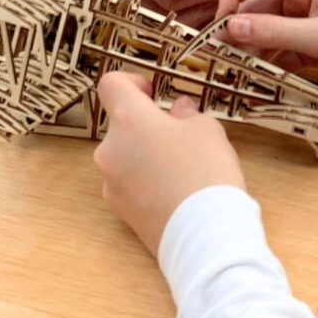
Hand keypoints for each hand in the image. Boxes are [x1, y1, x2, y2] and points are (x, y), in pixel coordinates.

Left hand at [93, 72, 245, 255]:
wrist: (204, 235)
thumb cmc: (206, 171)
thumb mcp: (207, 129)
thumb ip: (187, 113)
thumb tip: (177, 112)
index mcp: (129, 120)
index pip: (111, 84)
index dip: (132, 82)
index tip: (155, 94)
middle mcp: (110, 149)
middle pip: (121, 124)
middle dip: (147, 125)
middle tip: (180, 135)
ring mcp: (111, 183)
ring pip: (125, 155)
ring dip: (145, 153)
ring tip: (181, 167)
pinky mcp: (119, 211)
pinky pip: (129, 182)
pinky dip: (145, 180)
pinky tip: (174, 190)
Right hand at [216, 0, 317, 103]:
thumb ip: (276, 33)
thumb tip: (229, 27)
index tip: (219, 25)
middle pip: (255, 6)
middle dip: (235, 29)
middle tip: (215, 58)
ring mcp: (306, 25)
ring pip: (265, 34)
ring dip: (249, 51)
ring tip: (230, 75)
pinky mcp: (311, 50)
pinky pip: (279, 55)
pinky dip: (266, 67)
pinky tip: (253, 85)